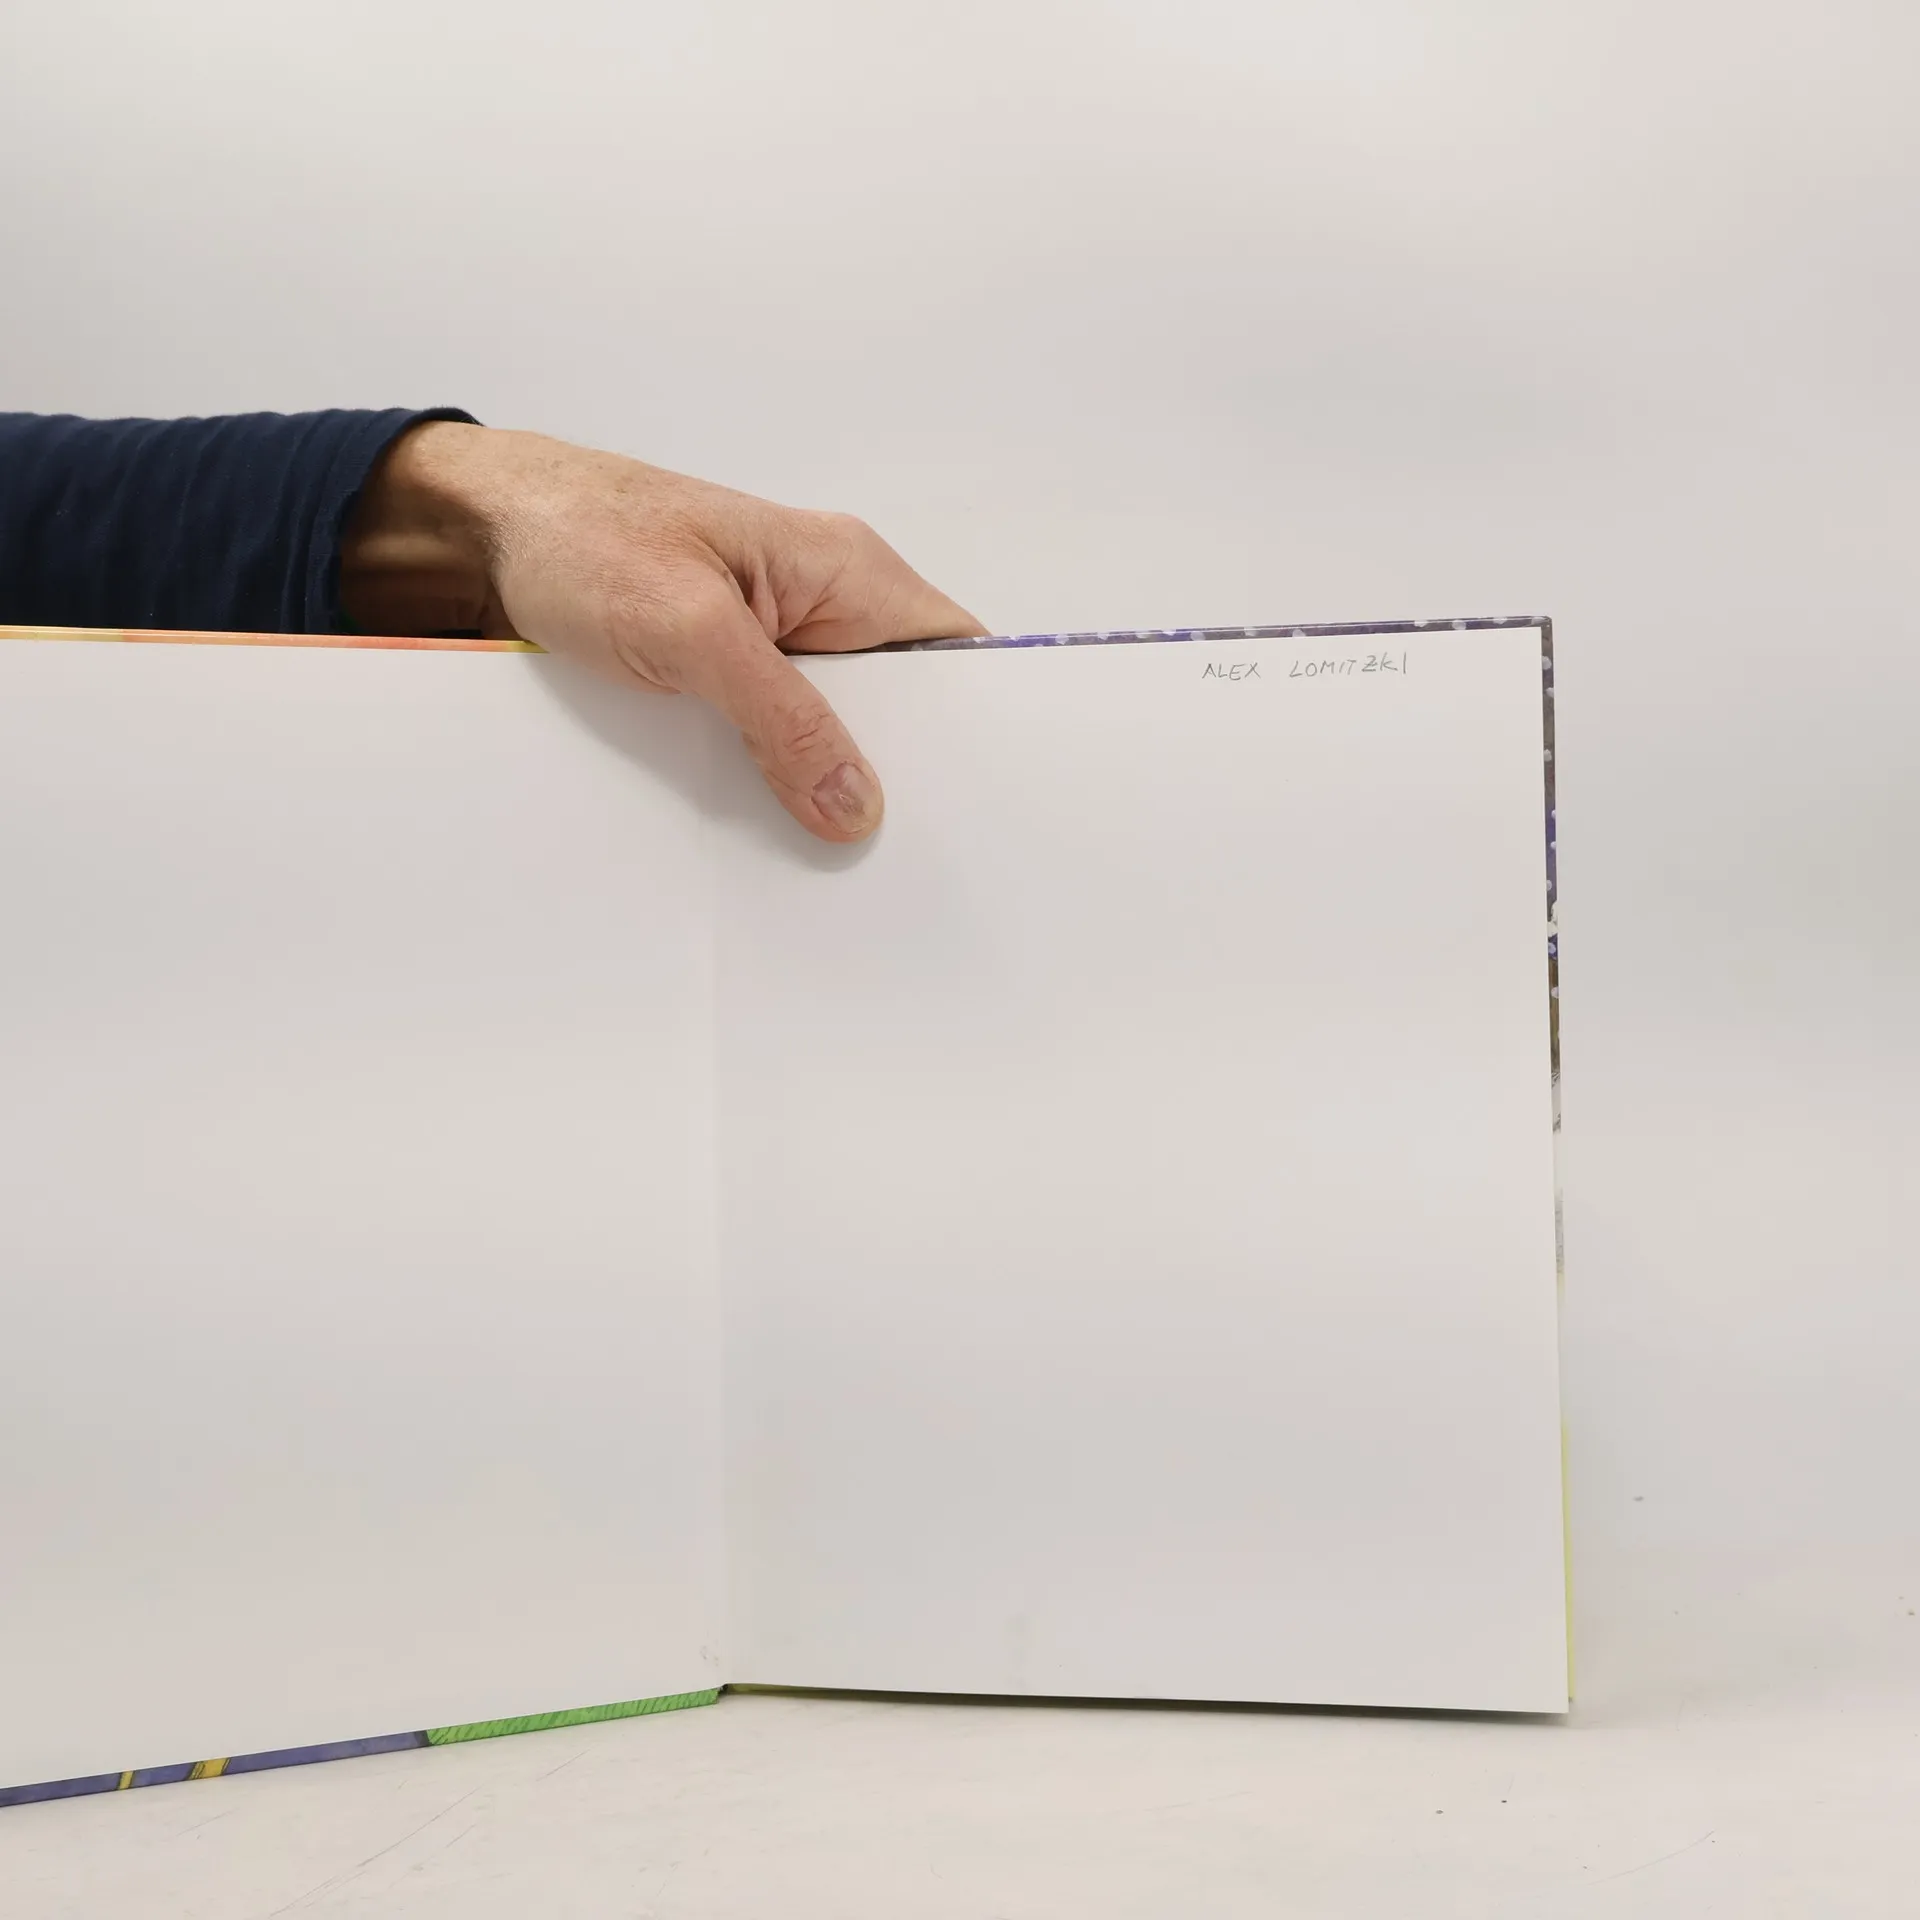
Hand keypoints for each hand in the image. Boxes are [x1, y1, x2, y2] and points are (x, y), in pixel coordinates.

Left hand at [341, 422, 986, 840]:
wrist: (477, 531)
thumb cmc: (581, 536)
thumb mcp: (691, 632)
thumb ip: (783, 718)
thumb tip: (855, 805)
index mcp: (845, 570)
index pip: (958, 656)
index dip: (979, 730)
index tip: (977, 808)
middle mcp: (823, 604)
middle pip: (900, 709)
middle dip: (895, 778)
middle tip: (888, 854)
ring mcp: (773, 642)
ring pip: (833, 733)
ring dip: (821, 785)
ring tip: (823, 854)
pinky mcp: (725, 675)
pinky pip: (772, 738)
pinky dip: (768, 780)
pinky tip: (760, 829)